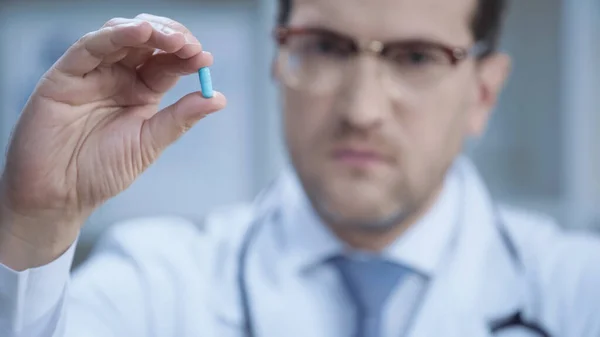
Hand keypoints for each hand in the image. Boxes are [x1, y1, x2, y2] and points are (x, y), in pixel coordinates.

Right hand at [0, 14, 225, 267]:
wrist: (60, 194)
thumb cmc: (102, 171)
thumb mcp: (149, 143)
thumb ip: (181, 118)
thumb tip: (219, 98)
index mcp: (142, 91)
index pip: (168, 63)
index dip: (187, 56)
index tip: (205, 57)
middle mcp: (119, 76)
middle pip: (149, 43)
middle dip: (172, 38)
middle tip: (190, 47)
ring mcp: (93, 72)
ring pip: (122, 36)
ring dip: (150, 31)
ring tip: (172, 39)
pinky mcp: (66, 73)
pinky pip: (91, 46)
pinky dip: (116, 35)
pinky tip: (140, 32)